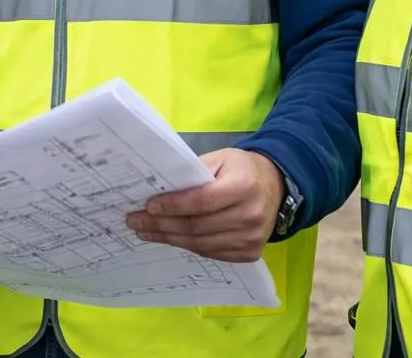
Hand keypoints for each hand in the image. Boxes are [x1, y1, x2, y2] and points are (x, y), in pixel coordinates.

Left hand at [125, 148, 284, 262]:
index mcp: (244, 186)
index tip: (149, 206)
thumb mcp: (220, 159)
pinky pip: (211, 253)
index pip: (202, 201)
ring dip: (169, 239)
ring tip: (146, 232)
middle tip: (136, 222)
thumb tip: (159, 190)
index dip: (173, 206)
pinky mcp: (250, 253)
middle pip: (198, 226)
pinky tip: (170, 239)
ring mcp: (252, 238)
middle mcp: (251, 215)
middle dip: (162, 225)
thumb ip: (193, 174)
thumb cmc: (241, 169)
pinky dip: (188, 246)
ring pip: (201, 244)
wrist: (275, 186)